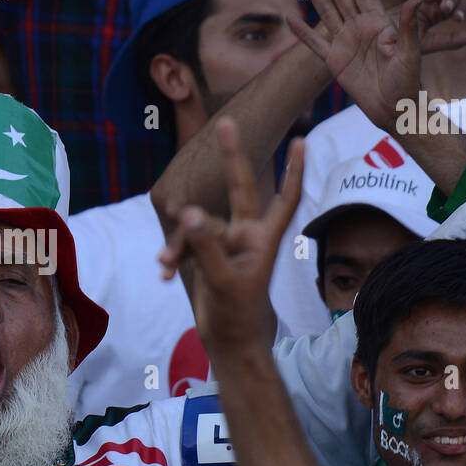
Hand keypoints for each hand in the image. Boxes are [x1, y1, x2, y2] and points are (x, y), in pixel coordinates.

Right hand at [160, 122, 304, 349]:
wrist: (227, 342)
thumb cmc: (237, 315)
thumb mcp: (223, 281)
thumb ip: (206, 246)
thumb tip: (191, 212)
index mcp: (262, 240)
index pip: (284, 200)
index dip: (293, 172)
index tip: (302, 141)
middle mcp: (246, 236)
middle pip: (239, 190)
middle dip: (231, 159)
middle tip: (227, 123)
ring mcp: (226, 244)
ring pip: (198, 227)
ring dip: (178, 245)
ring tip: (164, 266)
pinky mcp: (207, 255)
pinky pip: (185, 243)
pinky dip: (173, 256)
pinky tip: (164, 273)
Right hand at [290, 0, 428, 135]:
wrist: (393, 107)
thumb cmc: (407, 81)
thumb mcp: (410, 52)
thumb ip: (409, 26)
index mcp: (379, 23)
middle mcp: (361, 29)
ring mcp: (345, 43)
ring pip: (327, 13)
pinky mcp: (334, 60)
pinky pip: (314, 43)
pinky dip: (302, 32)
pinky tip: (291, 18)